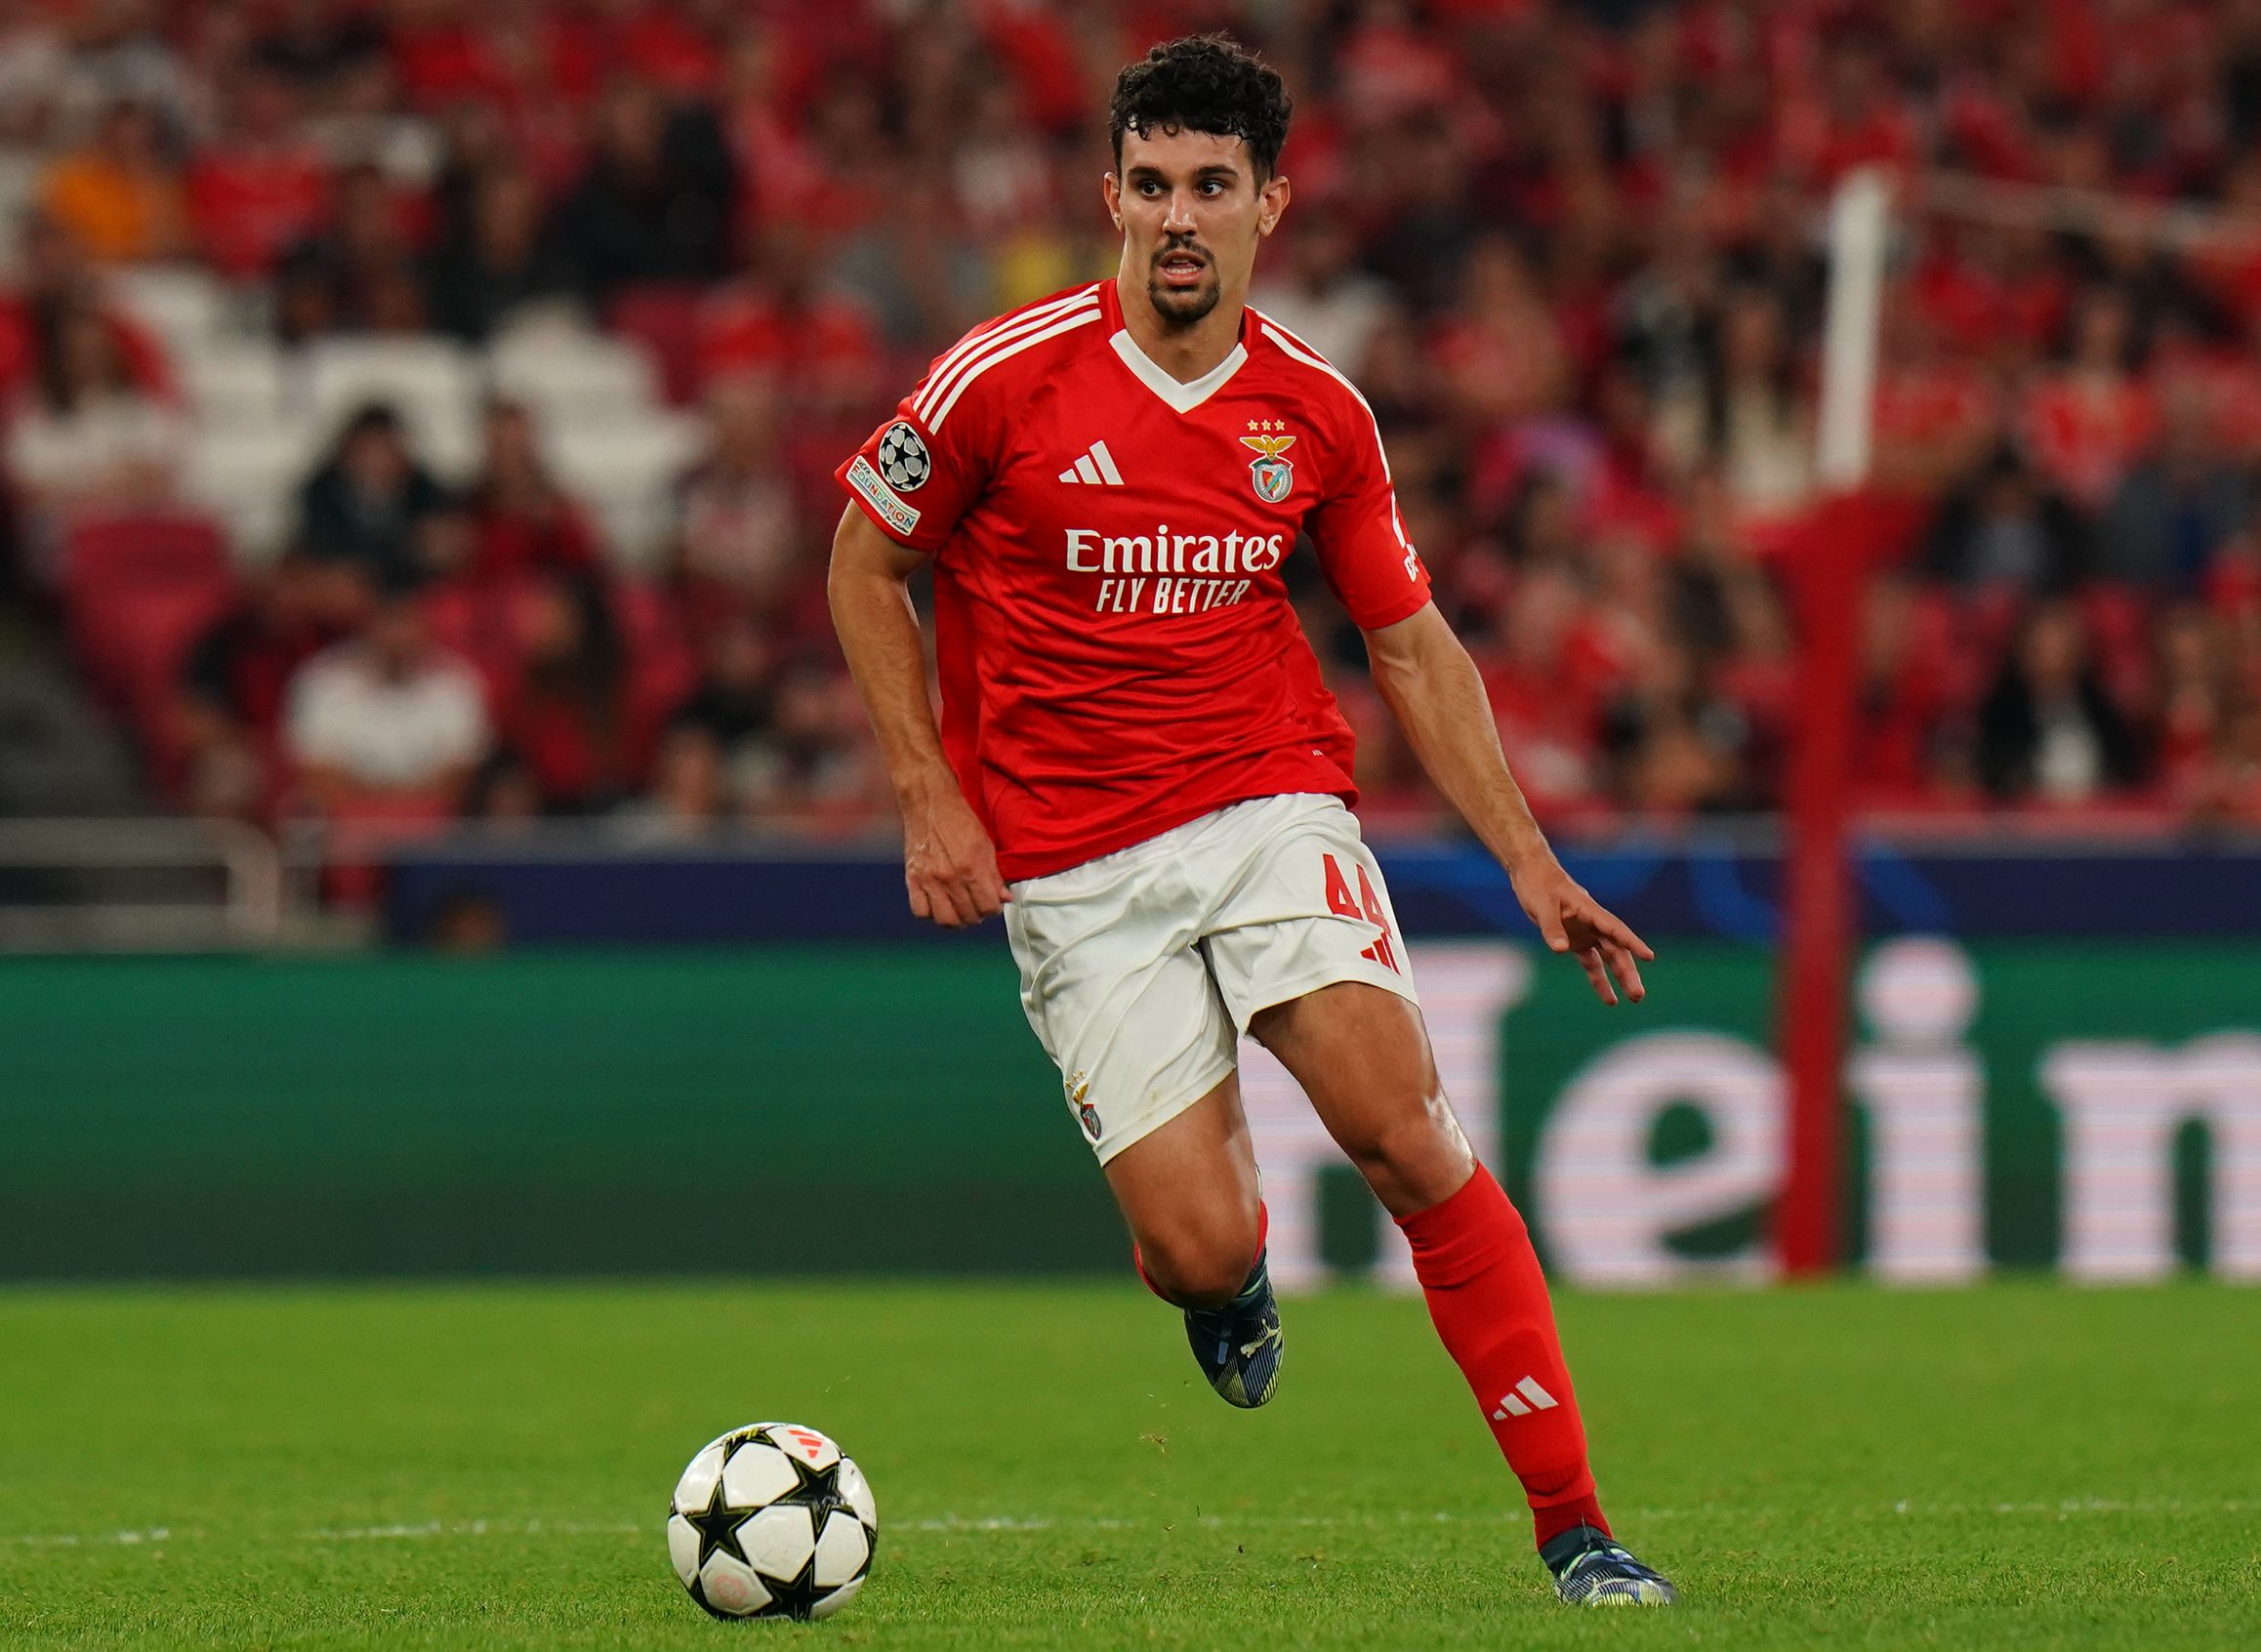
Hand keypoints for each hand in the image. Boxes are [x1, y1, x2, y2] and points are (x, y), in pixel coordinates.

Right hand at [903, 786, 1009, 928]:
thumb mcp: (985, 845)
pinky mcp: (912, 879)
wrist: (930, 805)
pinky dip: (930, 913)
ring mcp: (929, 880)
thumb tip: (1005, 898)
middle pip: (969, 916)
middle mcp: (951, 878)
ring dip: (956, 920)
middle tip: (977, 907)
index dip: (994, 908)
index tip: (992, 903)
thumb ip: (995, 875)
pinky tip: (938, 904)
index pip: (989, 907)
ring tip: (960, 910)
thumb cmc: (960, 822)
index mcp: (972, 869)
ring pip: (945, 920)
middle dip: (977, 915)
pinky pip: (920, 911)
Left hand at [1508, 853, 1653, 1005]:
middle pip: (1616, 949)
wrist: (1530, 874)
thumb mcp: (1542, 906)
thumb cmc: (1537, 885)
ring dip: (1620, 977)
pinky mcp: (1576, 940)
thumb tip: (1562, 950)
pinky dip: (1599, 979)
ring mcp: (1586, 932)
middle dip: (1628, 972)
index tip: (1649, 957)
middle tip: (1638, 995)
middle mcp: (1593, 923)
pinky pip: (1592, 962)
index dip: (1632, 943)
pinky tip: (1609, 999)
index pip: (1615, 929)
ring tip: (1633, 999)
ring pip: (1609, 958)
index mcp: (1590, 910)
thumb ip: (1552, 928)